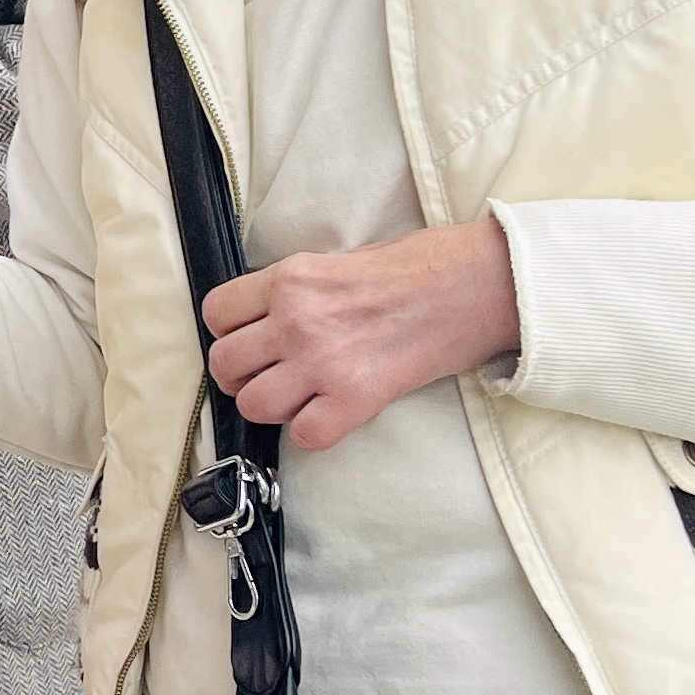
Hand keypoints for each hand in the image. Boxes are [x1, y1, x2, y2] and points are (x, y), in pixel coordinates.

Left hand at [200, 219, 518, 453]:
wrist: (477, 284)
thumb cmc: (421, 266)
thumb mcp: (341, 260)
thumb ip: (297, 290)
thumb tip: (267, 318)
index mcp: (289, 278)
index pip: (216, 313)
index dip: (228, 332)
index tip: (248, 339)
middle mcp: (296, 319)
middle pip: (225, 363)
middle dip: (241, 375)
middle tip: (269, 375)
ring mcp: (322, 360)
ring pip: (254, 404)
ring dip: (272, 407)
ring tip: (300, 397)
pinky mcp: (355, 397)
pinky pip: (305, 435)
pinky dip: (314, 432)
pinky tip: (332, 414)